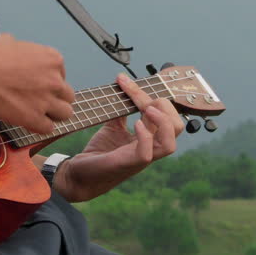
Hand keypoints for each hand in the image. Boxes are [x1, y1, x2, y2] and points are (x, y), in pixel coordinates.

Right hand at [0, 34, 73, 134]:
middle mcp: (55, 79)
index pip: (62, 75)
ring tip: (38, 114)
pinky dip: (39, 127)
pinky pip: (48, 128)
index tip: (38, 85)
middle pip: (68, 96)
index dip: (49, 82)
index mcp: (53, 59)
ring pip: (65, 113)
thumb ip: (19, 47)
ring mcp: (47, 100)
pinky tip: (29, 122)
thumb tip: (13, 47)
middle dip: (56, 99)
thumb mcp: (9, 41)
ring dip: (53, 115)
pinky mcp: (36, 117)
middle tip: (40, 101)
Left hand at [51, 73, 185, 201]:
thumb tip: (123, 90)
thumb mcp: (113, 127)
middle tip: (140, 97)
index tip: (124, 80)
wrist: (79, 174)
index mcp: (149, 137)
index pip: (163, 113)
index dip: (148, 94)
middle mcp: (149, 147)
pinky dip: (145, 136)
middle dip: (164, 106)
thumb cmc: (99, 153)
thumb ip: (122, 112)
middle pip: (176, 127)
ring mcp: (140, 158)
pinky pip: (147, 153)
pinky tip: (135, 124)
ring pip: (170, 144)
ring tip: (148, 109)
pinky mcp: (128, 164)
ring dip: (163, 122)